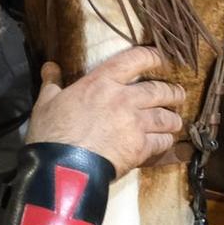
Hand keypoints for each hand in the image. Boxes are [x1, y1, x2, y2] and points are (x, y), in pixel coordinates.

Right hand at [26, 48, 185, 175]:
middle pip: (158, 89)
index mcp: (102, 82)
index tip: (161, 59)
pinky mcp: (140, 147)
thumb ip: (52, 83)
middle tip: (178, 94)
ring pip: (164, 116)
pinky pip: (161, 141)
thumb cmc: (52, 133)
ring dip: (172, 118)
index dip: (152, 57)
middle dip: (172, 92)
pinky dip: (165, 140)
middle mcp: (124, 98)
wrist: (63, 167)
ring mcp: (135, 122)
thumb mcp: (46, 103)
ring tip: (175, 120)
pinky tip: (165, 141)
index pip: (135, 59)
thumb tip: (49, 66)